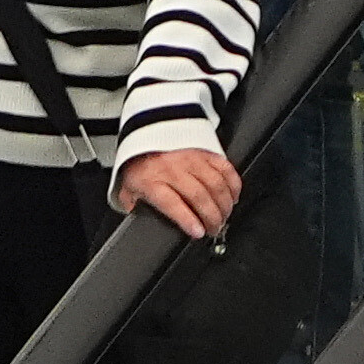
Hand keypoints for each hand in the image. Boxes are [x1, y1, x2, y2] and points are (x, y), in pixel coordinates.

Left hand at [117, 144, 243, 240]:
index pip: (172, 203)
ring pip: (216, 184)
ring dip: (224, 204)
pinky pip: (225, 168)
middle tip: (215, 229)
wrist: (148, 130)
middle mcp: (174, 169)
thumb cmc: (140, 162)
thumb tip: (137, 219)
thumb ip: (132, 204)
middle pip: (199, 196)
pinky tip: (233, 196)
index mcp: (153, 181)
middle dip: (212, 217)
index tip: (198, 232)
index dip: (188, 220)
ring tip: (224, 216)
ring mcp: (192, 159)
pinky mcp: (206, 151)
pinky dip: (233, 184)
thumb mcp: (129, 186)